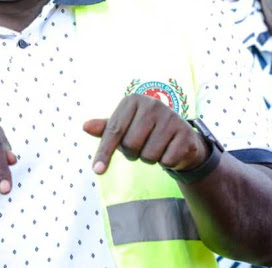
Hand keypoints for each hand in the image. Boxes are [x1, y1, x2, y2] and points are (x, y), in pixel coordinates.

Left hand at [84, 94, 208, 173]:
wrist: (180, 137)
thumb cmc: (145, 131)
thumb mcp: (124, 127)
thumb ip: (105, 128)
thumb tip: (85, 126)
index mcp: (133, 101)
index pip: (114, 131)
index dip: (104, 152)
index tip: (97, 170)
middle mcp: (153, 104)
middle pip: (131, 144)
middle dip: (133, 153)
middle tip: (141, 147)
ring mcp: (171, 118)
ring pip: (148, 155)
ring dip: (149, 159)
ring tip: (157, 147)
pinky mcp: (186, 133)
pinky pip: (166, 161)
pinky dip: (166, 162)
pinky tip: (171, 150)